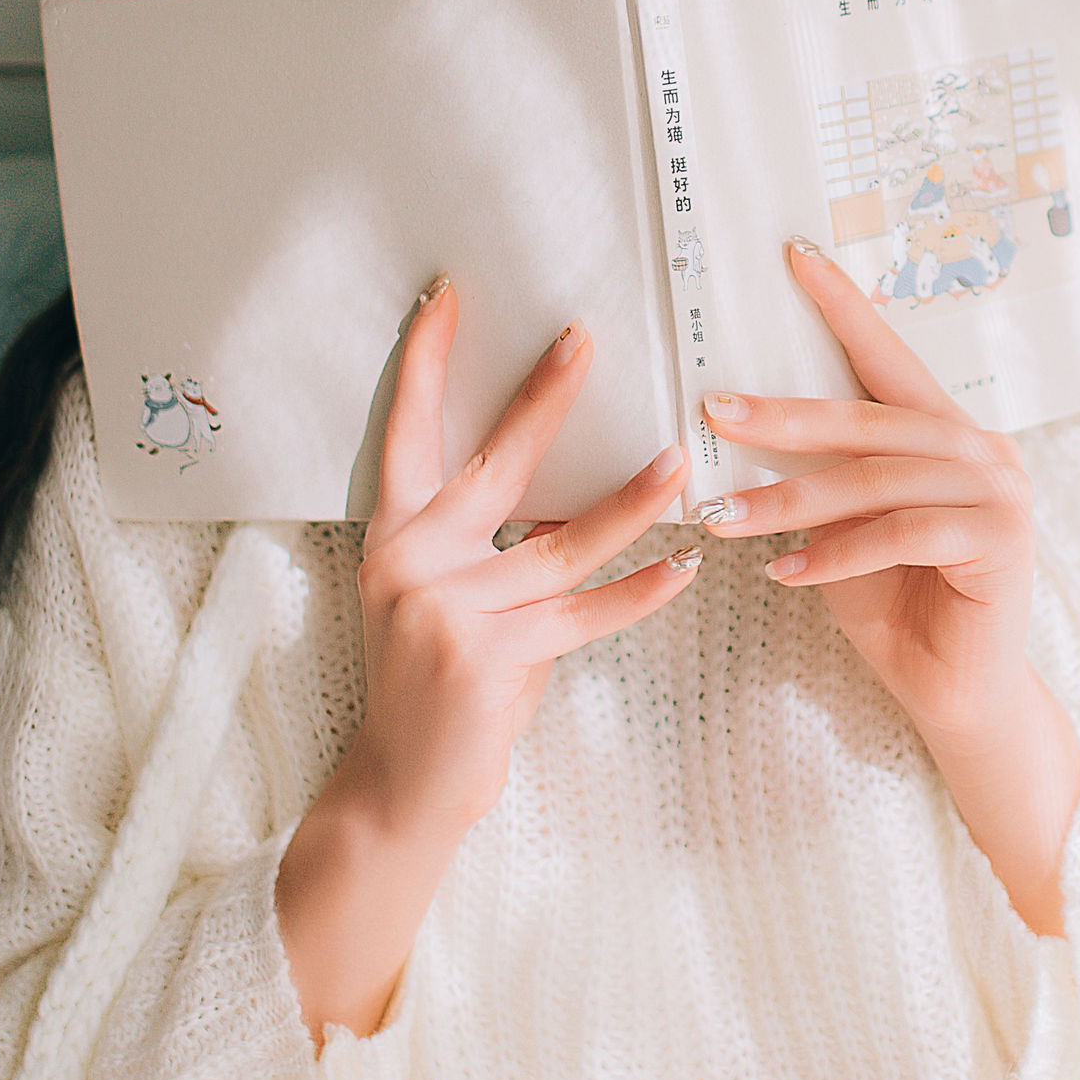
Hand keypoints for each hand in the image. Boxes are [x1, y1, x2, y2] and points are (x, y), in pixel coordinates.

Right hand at [279, 283, 695, 1037]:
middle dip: (544, 398)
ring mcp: (449, 609)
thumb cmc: (437, 683)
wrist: (405, 784)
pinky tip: (683, 567)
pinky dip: (638, 592)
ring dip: (627, 499)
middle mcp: (414, 561)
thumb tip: (578, 485)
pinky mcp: (491, 657)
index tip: (448, 295)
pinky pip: (583, 615)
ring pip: (560, 543)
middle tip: (586, 338)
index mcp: (395, 534)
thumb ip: (493, 547)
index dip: (425, 363)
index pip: (407, 432)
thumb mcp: (447, 598)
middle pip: (495, 465)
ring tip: (679, 459)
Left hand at [701, 239, 1077, 929]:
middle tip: (714, 407)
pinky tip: (783, 572)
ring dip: (791, 498)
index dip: (842, 307)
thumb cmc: (898, 609)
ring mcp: (1000, 492)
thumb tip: (730, 427)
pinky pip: (902, 534)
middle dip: (785, 414)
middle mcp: (981, 449)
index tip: (792, 257)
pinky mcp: (1000, 541)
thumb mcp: (842, 532)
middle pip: (870, 418)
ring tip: (722, 518)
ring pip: (877, 479)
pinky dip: (835, 554)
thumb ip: (817, 479)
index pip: (887, 358)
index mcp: (944, 433)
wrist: (959, 696)